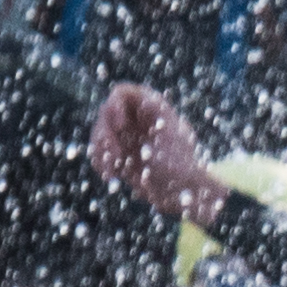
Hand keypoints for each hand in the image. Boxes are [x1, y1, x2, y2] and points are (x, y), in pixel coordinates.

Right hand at [89, 83, 222, 219]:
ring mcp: (130, 139)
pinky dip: (101, 162)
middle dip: (104, 134)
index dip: (114, 105)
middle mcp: (139, 121)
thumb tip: (121, 90)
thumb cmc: (183, 165)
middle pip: (106, 114)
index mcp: (154, 110)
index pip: (123, 93)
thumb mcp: (170, 132)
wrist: (186, 196)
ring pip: (100, 133)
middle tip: (116, 156)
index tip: (119, 125)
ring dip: (100, 150)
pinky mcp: (123, 156)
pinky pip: (100, 152)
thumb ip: (149, 109)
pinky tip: (111, 175)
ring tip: (113, 169)